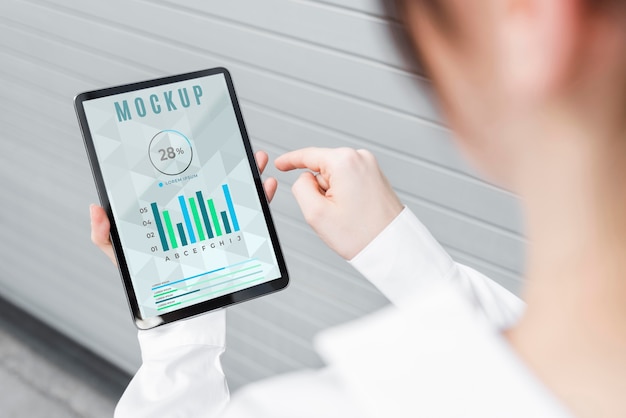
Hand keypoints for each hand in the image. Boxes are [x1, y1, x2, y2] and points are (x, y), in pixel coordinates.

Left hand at [90, 150, 277, 266]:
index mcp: (168, 207)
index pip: (179, 175)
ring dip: (248, 173)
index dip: (186, 154)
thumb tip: (96, 208)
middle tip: (232, 141)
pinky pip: (251, 216)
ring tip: (256, 158)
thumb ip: (104, 235)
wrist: (175, 307)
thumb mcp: (122, 254)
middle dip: (226, 158)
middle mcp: (194, 209)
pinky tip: (265, 186)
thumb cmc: (147, 278)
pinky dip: (261, 200)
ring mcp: (214, 222)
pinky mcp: (232, 237)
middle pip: (211, 177)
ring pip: (234, 191)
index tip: (195, 138)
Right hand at [275, 147, 402, 259]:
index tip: (280, 164)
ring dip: (332, 195)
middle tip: (332, 214)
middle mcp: (360, 158)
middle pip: (322, 169)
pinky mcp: (375, 177)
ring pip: (335, 177)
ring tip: (346, 215)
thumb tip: (304, 178)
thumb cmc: (361, 234)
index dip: (290, 160)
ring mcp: (370, 166)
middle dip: (319, 190)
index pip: (308, 155)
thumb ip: (300, 188)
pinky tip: (353, 212)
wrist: (392, 245)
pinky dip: (344, 196)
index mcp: (345, 161)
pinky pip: (348, 182)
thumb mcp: (316, 213)